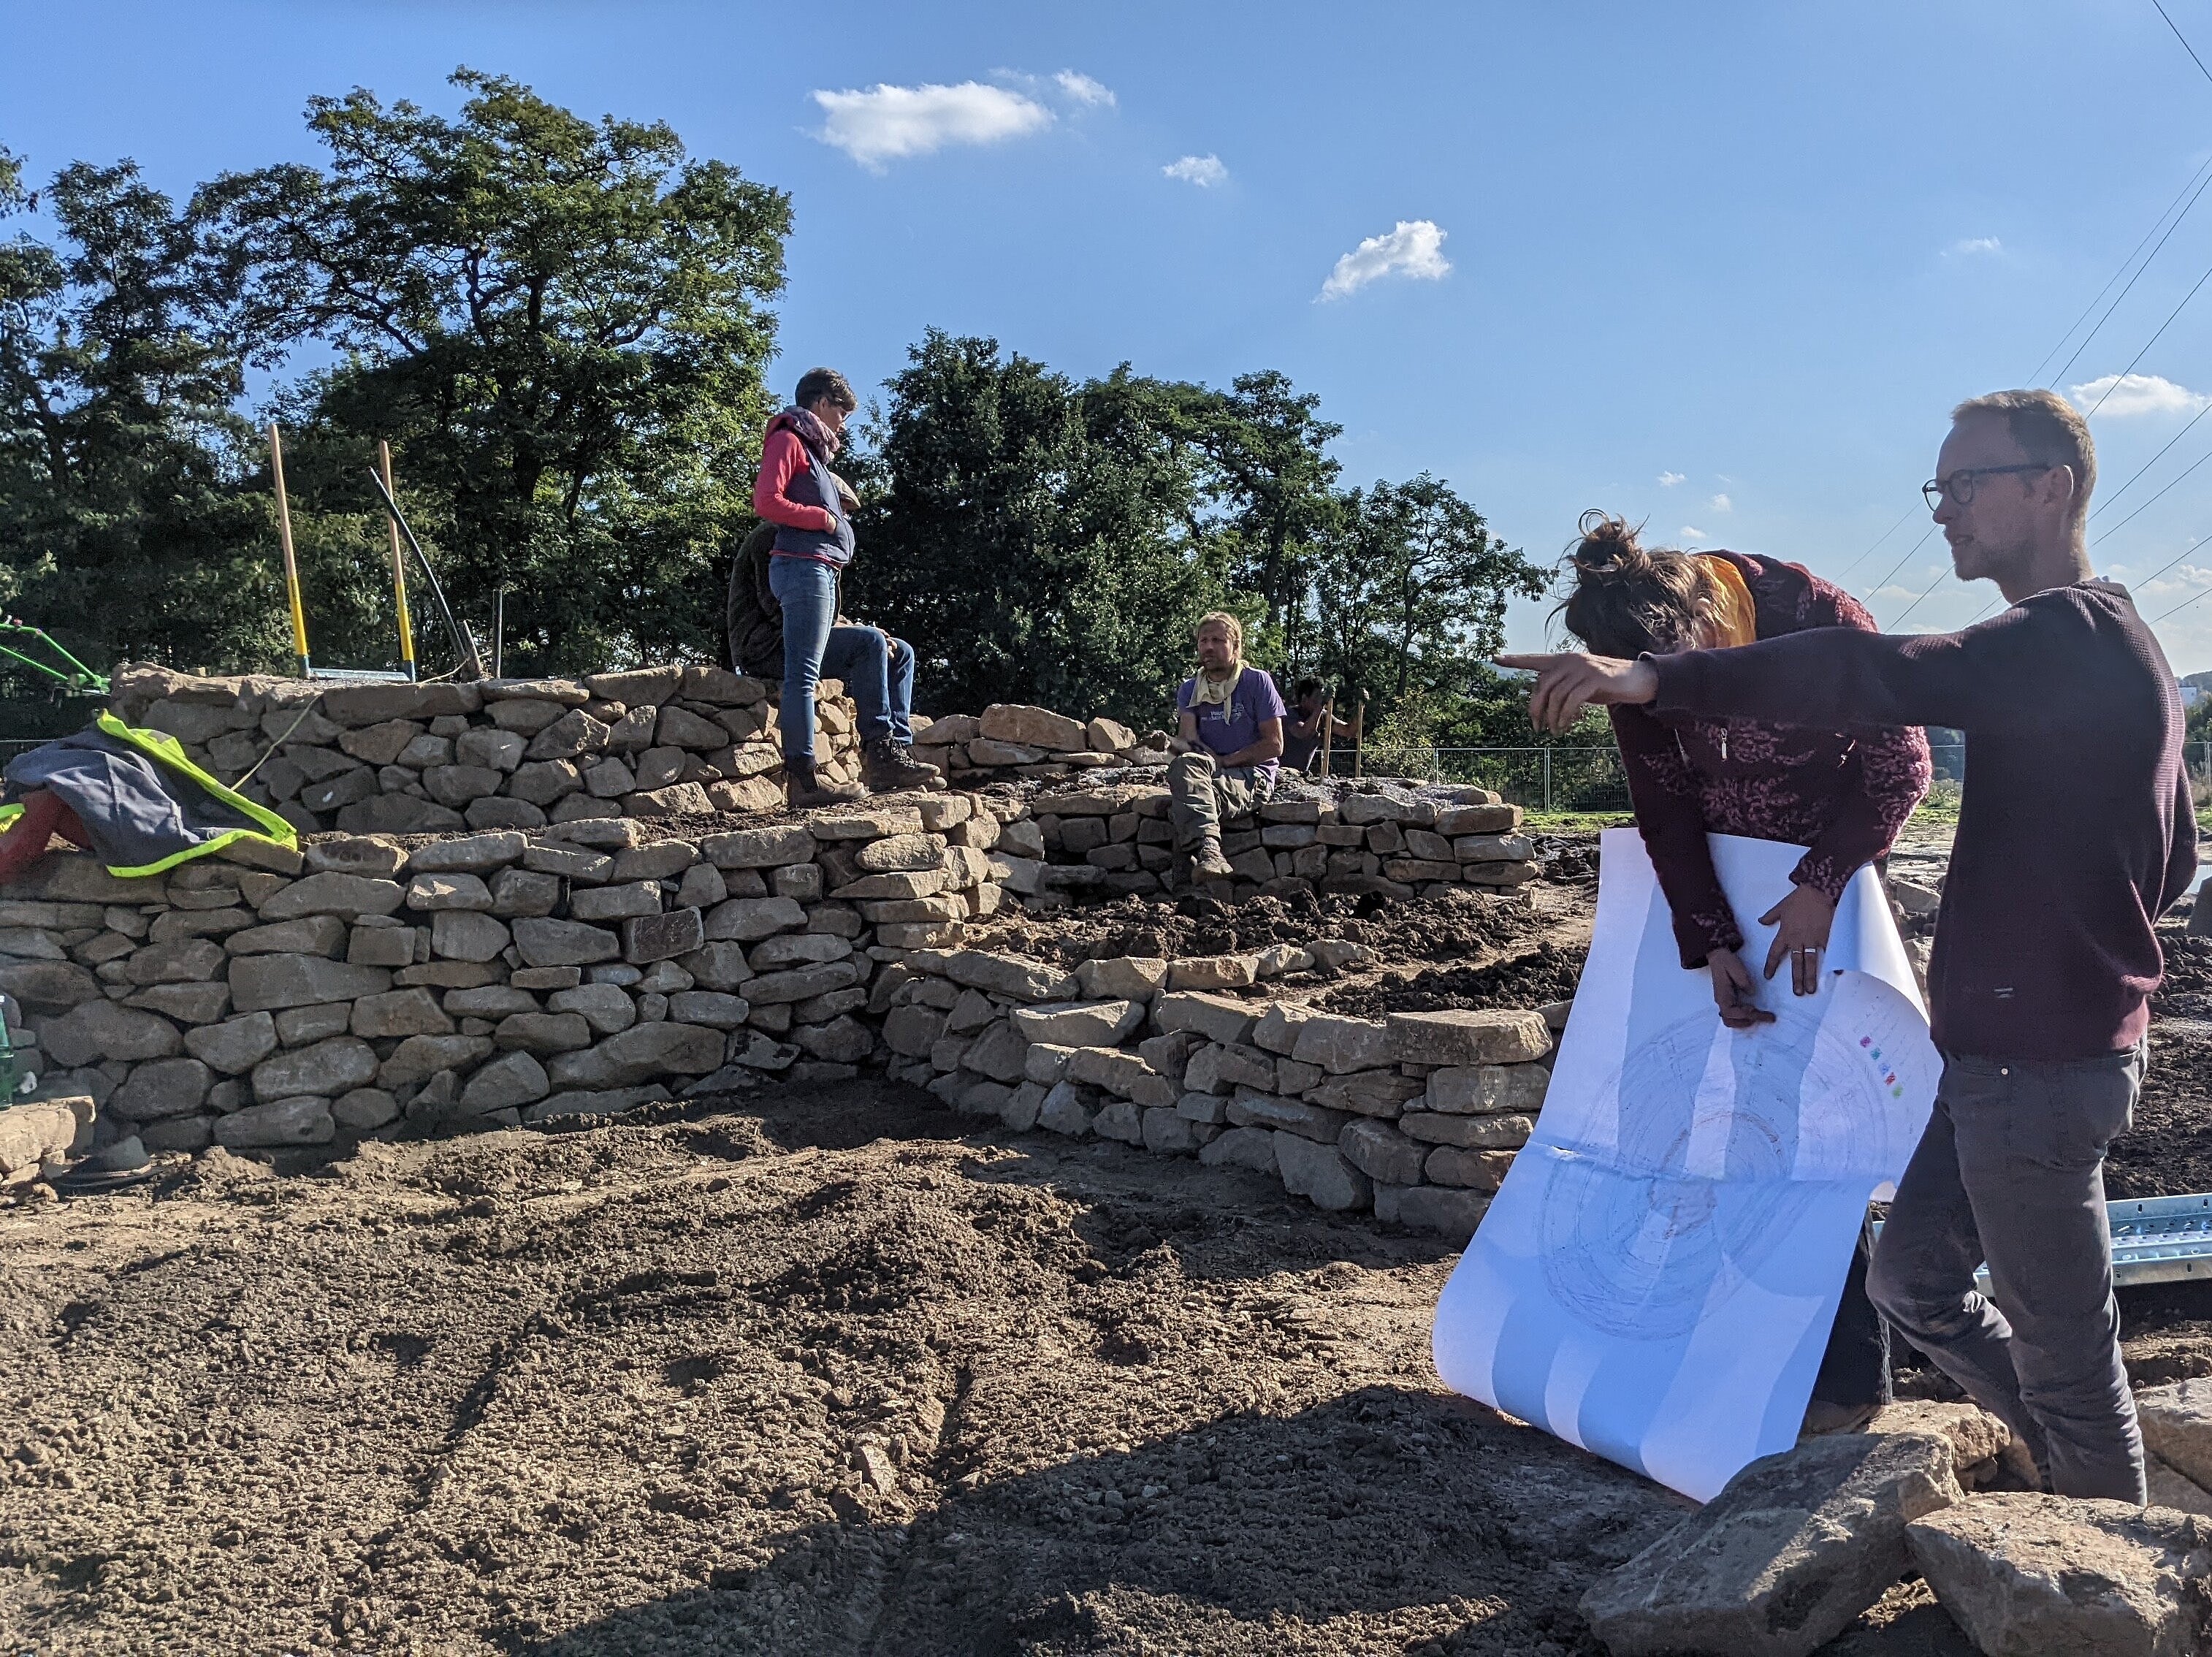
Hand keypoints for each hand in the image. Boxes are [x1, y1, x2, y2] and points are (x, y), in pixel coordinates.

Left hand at [1494, 652, 1658, 733]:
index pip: (1535, 659)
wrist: (1638, 680)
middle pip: (1542, 686)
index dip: (1515, 659)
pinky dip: (1565, 716)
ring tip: (1555, 732)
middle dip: (1536, 709)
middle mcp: (1570, 660)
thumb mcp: (1580, 684)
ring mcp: (1583, 668)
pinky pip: (1572, 701)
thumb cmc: (1606, 684)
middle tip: (1537, 728)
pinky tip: (1564, 726)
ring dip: (1552, 718)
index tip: (1494, 657)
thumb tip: (1542, 704)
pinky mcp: (1595, 679)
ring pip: (1556, 696)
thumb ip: (1562, 687)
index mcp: (1564, 660)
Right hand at [1706, 947, 1774, 1028]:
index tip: (1756, 1010)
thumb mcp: (1735, 967)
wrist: (1717, 956)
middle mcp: (1721, 1001)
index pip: (1731, 1012)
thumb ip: (1743, 981)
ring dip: (1745, 1022)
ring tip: (1761, 1017)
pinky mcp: (1728, 1000)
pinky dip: (1744, 1017)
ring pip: (1731, 1020)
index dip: (1744, 1014)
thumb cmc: (1725, 961)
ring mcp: (1724, 1001)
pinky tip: (1754, 1012)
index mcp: (1722, 994)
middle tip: (1764, 1017)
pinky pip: (1734, 1014)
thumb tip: (1752, 993)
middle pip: (1729, 1021)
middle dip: (1747, 1022)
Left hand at [1759, 883, 1836, 995]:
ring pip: (1811, 961)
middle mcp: (1798, 939)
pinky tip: (1837, 973)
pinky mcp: (1827, 935)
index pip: (1774, 953)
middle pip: (1795, 963)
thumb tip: (1760, 921)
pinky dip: (1834, 962)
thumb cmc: (1799, 898)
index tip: (1768, 976)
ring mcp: (1813, 939)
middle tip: (1797, 993)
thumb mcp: (1781, 907)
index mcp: (1785, 933)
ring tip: (1811, 990)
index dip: (1771, 965)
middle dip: (1796, 979)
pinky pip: (1830, 951)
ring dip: (1811, 976)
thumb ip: (1771, 916)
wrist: (1817, 890)